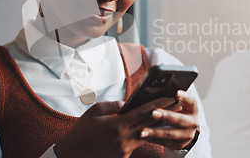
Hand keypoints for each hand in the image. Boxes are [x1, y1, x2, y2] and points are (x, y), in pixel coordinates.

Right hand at [53, 97, 174, 157]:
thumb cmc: (81, 131)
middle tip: (178, 105)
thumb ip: (113, 105)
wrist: (71, 155)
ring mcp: (124, 150)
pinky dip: (142, 136)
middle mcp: (124, 138)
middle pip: (150, 124)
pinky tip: (150, 129)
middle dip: (165, 113)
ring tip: (169, 116)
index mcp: (117, 125)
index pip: (143, 112)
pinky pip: (136, 144)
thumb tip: (127, 103)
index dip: (158, 103)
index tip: (170, 96)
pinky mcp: (123, 157)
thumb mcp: (93, 112)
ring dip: (158, 125)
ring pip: (146, 135)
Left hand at [139, 90, 199, 149]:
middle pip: (179, 119)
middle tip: (153, 112)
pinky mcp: (179, 144)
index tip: (176, 93)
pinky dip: (153, 139)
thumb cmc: (178, 111)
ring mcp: (186, 135)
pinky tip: (143, 137)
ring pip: (170, 133)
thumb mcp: (179, 104)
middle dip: (166, 116)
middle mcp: (192, 123)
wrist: (185, 130)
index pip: (191, 101)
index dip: (184, 97)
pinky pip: (164, 142)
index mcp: (193, 109)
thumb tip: (156, 89)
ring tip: (142, 131)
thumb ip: (171, 98)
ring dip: (155, 132)